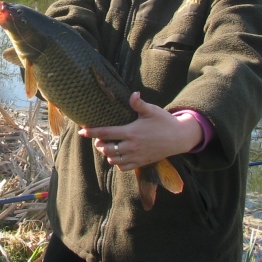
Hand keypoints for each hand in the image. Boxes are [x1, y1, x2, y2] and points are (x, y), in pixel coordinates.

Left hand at [78, 92, 201, 170]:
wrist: (179, 138)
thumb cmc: (164, 122)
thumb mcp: (152, 110)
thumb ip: (139, 104)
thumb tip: (133, 94)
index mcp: (131, 132)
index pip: (106, 133)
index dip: (92, 132)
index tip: (82, 131)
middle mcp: (131, 146)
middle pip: (106, 148)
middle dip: (99, 144)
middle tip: (99, 139)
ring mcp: (135, 156)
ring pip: (113, 159)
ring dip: (107, 154)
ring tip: (108, 147)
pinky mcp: (141, 163)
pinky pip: (123, 167)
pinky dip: (117, 163)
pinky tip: (118, 156)